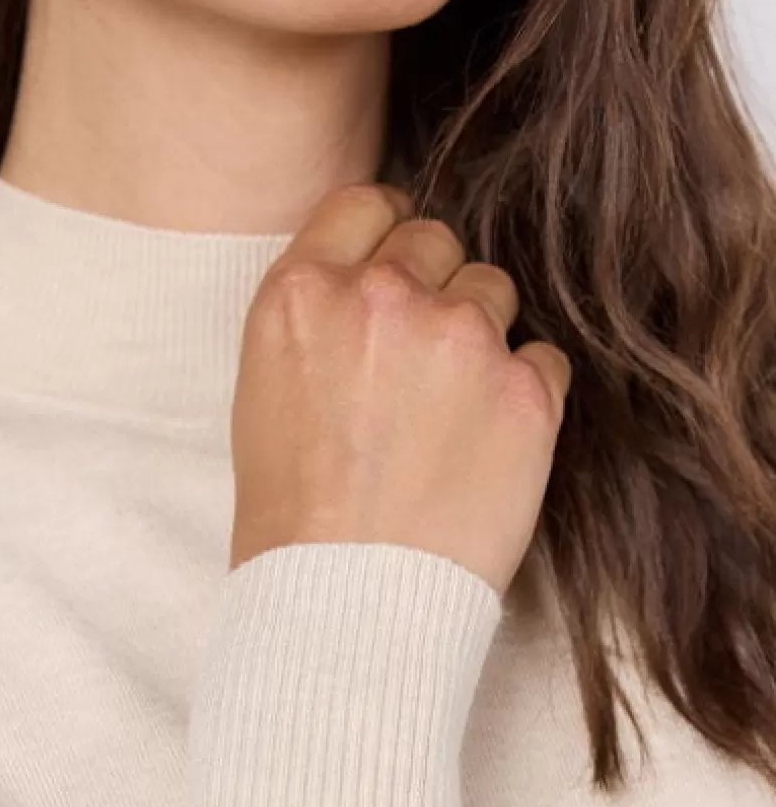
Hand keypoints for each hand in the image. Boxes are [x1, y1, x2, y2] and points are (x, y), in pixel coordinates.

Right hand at [229, 181, 571, 598]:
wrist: (345, 601)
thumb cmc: (293, 516)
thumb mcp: (265, 390)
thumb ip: (317, 317)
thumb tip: (371, 282)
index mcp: (301, 294)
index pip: (366, 204)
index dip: (386, 235)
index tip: (395, 270)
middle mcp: (382, 298)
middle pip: (436, 241)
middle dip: (434, 289)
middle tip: (419, 365)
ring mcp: (460, 339)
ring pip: (494, 292)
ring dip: (480, 338)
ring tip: (449, 416)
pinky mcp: (525, 391)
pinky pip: (542, 358)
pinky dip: (523, 394)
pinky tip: (485, 445)